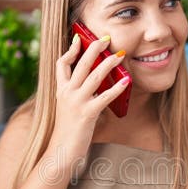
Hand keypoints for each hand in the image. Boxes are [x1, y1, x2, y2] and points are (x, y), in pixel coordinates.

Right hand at [48, 34, 130, 161]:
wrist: (61, 151)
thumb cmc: (68, 131)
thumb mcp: (68, 107)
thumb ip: (77, 94)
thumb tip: (95, 83)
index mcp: (61, 90)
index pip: (61, 63)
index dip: (70, 49)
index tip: (79, 37)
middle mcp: (67, 92)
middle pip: (81, 63)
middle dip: (94, 47)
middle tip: (106, 37)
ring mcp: (76, 102)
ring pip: (94, 75)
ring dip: (109, 63)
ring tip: (120, 54)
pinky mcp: (87, 113)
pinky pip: (104, 96)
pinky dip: (117, 87)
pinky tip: (126, 81)